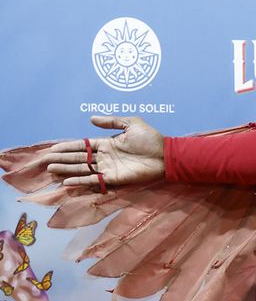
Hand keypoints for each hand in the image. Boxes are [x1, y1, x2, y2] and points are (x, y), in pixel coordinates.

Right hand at [42, 116, 165, 187]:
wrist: (165, 155)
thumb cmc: (151, 139)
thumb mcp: (132, 124)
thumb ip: (112, 121)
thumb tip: (91, 119)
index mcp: (107, 143)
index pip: (83, 145)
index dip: (68, 147)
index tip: (53, 148)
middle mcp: (105, 156)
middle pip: (79, 158)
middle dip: (62, 158)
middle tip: (45, 160)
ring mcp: (108, 168)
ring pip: (82, 169)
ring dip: (66, 169)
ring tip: (51, 169)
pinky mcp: (114, 178)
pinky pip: (94, 180)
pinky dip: (80, 181)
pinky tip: (67, 181)